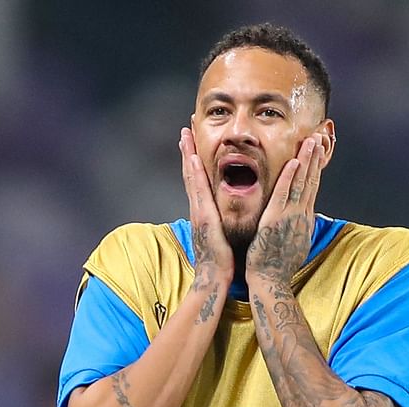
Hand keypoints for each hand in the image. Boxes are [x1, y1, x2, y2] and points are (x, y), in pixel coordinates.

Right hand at [179, 128, 234, 287]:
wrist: (214, 276)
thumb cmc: (221, 259)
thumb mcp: (221, 233)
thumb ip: (220, 220)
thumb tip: (223, 212)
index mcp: (204, 210)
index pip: (198, 179)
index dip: (194, 159)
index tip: (193, 141)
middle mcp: (198, 207)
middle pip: (191, 172)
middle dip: (188, 150)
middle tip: (185, 128)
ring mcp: (198, 211)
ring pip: (192, 177)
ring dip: (188, 155)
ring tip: (185, 134)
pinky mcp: (203, 216)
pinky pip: (199, 191)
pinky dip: (195, 173)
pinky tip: (194, 158)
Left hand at [246, 134, 324, 285]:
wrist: (271, 280)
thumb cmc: (278, 264)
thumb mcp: (293, 242)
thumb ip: (297, 226)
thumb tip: (302, 218)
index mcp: (304, 219)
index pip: (312, 187)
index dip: (316, 168)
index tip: (319, 151)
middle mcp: (301, 215)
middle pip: (312, 180)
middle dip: (316, 158)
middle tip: (320, 136)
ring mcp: (291, 216)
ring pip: (302, 183)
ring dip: (307, 160)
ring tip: (311, 140)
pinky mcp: (276, 219)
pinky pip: (284, 194)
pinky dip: (290, 178)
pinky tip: (294, 162)